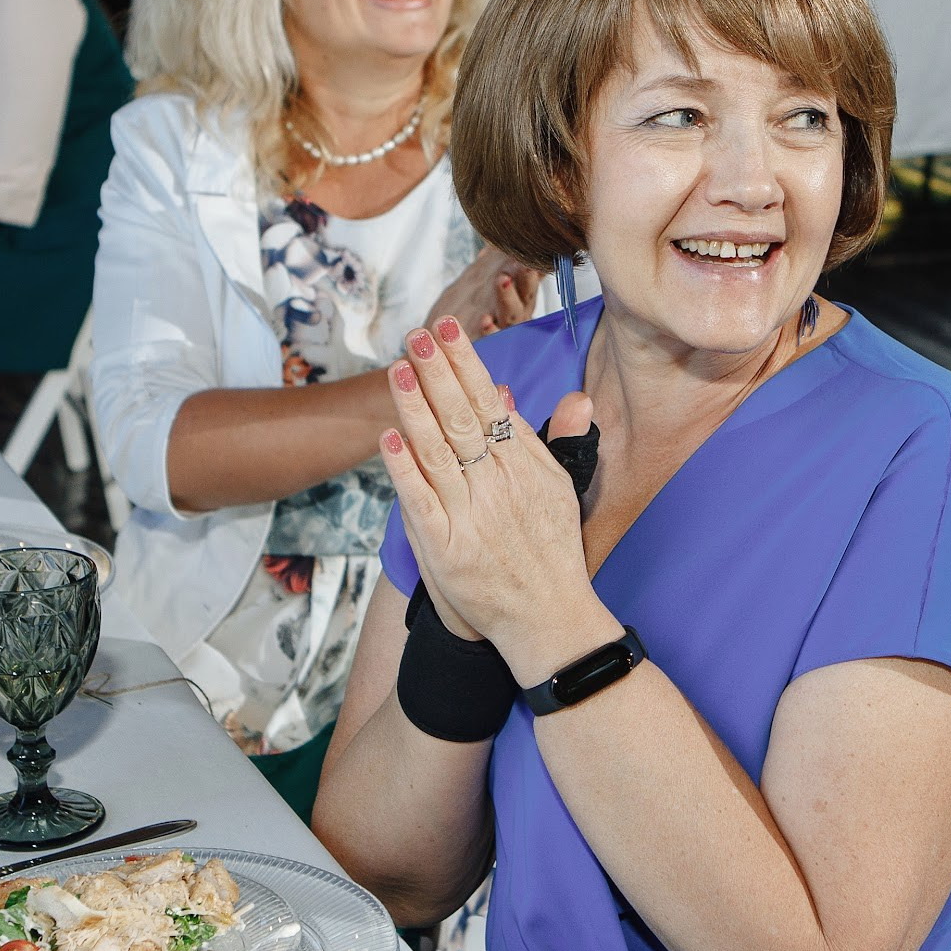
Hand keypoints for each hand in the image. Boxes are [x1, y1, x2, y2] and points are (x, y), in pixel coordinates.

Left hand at [380, 318, 608, 682]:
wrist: (548, 621)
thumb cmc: (551, 552)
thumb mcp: (560, 488)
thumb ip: (539, 437)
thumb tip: (509, 392)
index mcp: (526, 467)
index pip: (490, 403)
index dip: (465, 364)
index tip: (446, 329)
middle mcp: (499, 487)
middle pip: (463, 418)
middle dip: (438, 372)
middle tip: (418, 334)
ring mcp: (471, 517)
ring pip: (438, 452)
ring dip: (416, 408)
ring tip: (399, 369)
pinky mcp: (447, 549)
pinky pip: (421, 501)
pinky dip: (404, 468)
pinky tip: (389, 437)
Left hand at [425, 245, 540, 337]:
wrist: (441, 341)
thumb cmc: (465, 310)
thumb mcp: (477, 280)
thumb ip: (490, 260)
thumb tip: (497, 235)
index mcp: (516, 297)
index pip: (529, 279)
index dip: (533, 266)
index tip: (534, 251)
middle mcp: (515, 314)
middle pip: (526, 296)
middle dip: (526, 279)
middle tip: (524, 263)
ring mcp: (503, 332)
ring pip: (512, 315)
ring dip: (508, 297)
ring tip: (502, 280)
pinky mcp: (487, 348)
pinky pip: (493, 341)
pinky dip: (491, 330)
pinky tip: (485, 320)